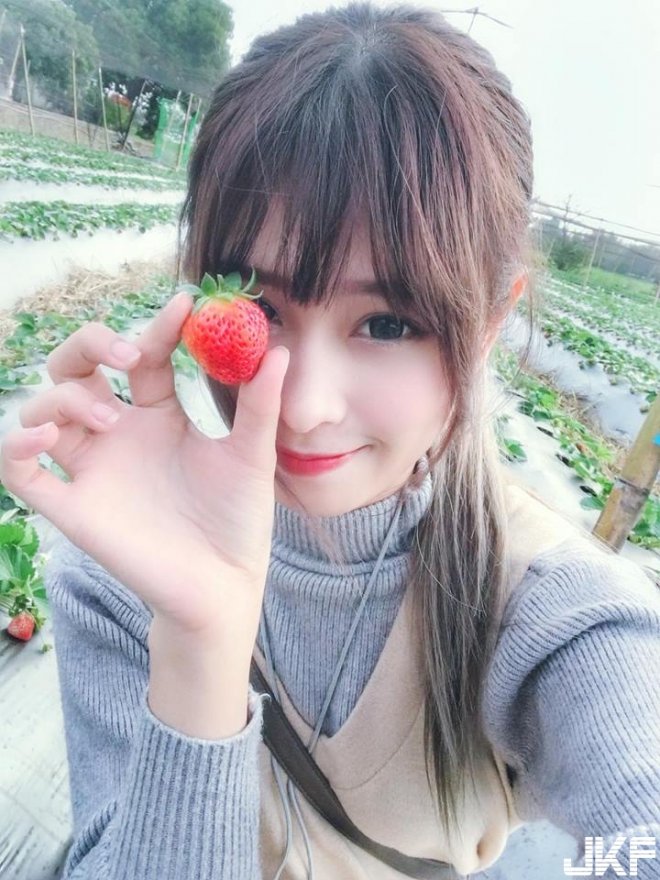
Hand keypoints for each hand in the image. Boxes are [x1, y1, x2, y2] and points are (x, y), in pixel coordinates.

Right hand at [0, 292, 289, 643]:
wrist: (225, 583)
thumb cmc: (237, 518)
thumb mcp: (251, 455)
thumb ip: (260, 403)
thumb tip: (278, 346)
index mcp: (158, 415)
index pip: (143, 356)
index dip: (157, 327)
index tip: (186, 305)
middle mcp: (117, 434)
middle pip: (75, 367)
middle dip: (89, 344)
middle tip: (128, 356)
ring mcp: (91, 468)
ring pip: (43, 408)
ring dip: (65, 398)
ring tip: (111, 418)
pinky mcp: (72, 507)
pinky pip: (20, 472)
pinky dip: (15, 448)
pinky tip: (42, 438)